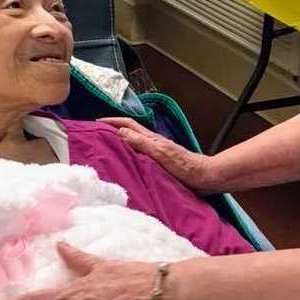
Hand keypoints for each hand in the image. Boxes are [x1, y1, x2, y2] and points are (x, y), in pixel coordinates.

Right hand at [98, 117, 218, 192]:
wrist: (203, 177)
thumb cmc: (184, 166)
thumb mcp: (161, 153)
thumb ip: (141, 142)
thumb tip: (120, 131)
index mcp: (151, 138)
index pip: (127, 124)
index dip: (112, 121)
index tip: (96, 123)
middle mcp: (151, 143)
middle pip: (128, 131)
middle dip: (112, 129)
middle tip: (96, 135)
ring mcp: (155, 153)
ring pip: (132, 143)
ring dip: (118, 142)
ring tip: (105, 148)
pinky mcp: (159, 163)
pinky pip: (138, 155)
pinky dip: (127, 155)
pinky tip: (124, 163)